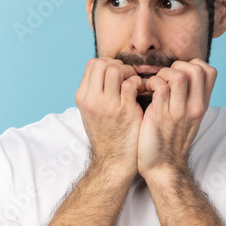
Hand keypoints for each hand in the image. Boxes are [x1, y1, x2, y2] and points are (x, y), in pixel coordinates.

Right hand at [74, 57, 144, 180]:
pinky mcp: (125, 112)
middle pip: (103, 63)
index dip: (109, 63)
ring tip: (135, 85)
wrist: (113, 162)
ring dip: (130, 73)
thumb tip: (106, 72)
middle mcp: (92, 100)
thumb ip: (95, 92)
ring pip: (116, 70)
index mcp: (83, 97)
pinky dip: (139, 84)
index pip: (93, 64)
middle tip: (128, 78)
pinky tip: (142, 93)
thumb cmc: (106, 136)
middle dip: (120, 65)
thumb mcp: (91, 113)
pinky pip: (132, 84)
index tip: (119, 75)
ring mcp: (108, 105)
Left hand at [137, 58, 216, 181]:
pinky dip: (150, 84)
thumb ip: (189, 98)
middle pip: (196, 69)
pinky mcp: (160, 116)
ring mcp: (178, 112)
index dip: (192, 64)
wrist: (163, 167)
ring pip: (178, 75)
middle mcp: (194, 107)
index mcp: (202, 105)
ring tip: (153, 85)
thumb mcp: (188, 118)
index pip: (209, 71)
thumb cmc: (171, 140)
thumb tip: (182, 76)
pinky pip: (159, 87)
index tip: (177, 73)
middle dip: (176, 65)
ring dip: (162, 74)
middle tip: (164, 77)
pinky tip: (144, 92)